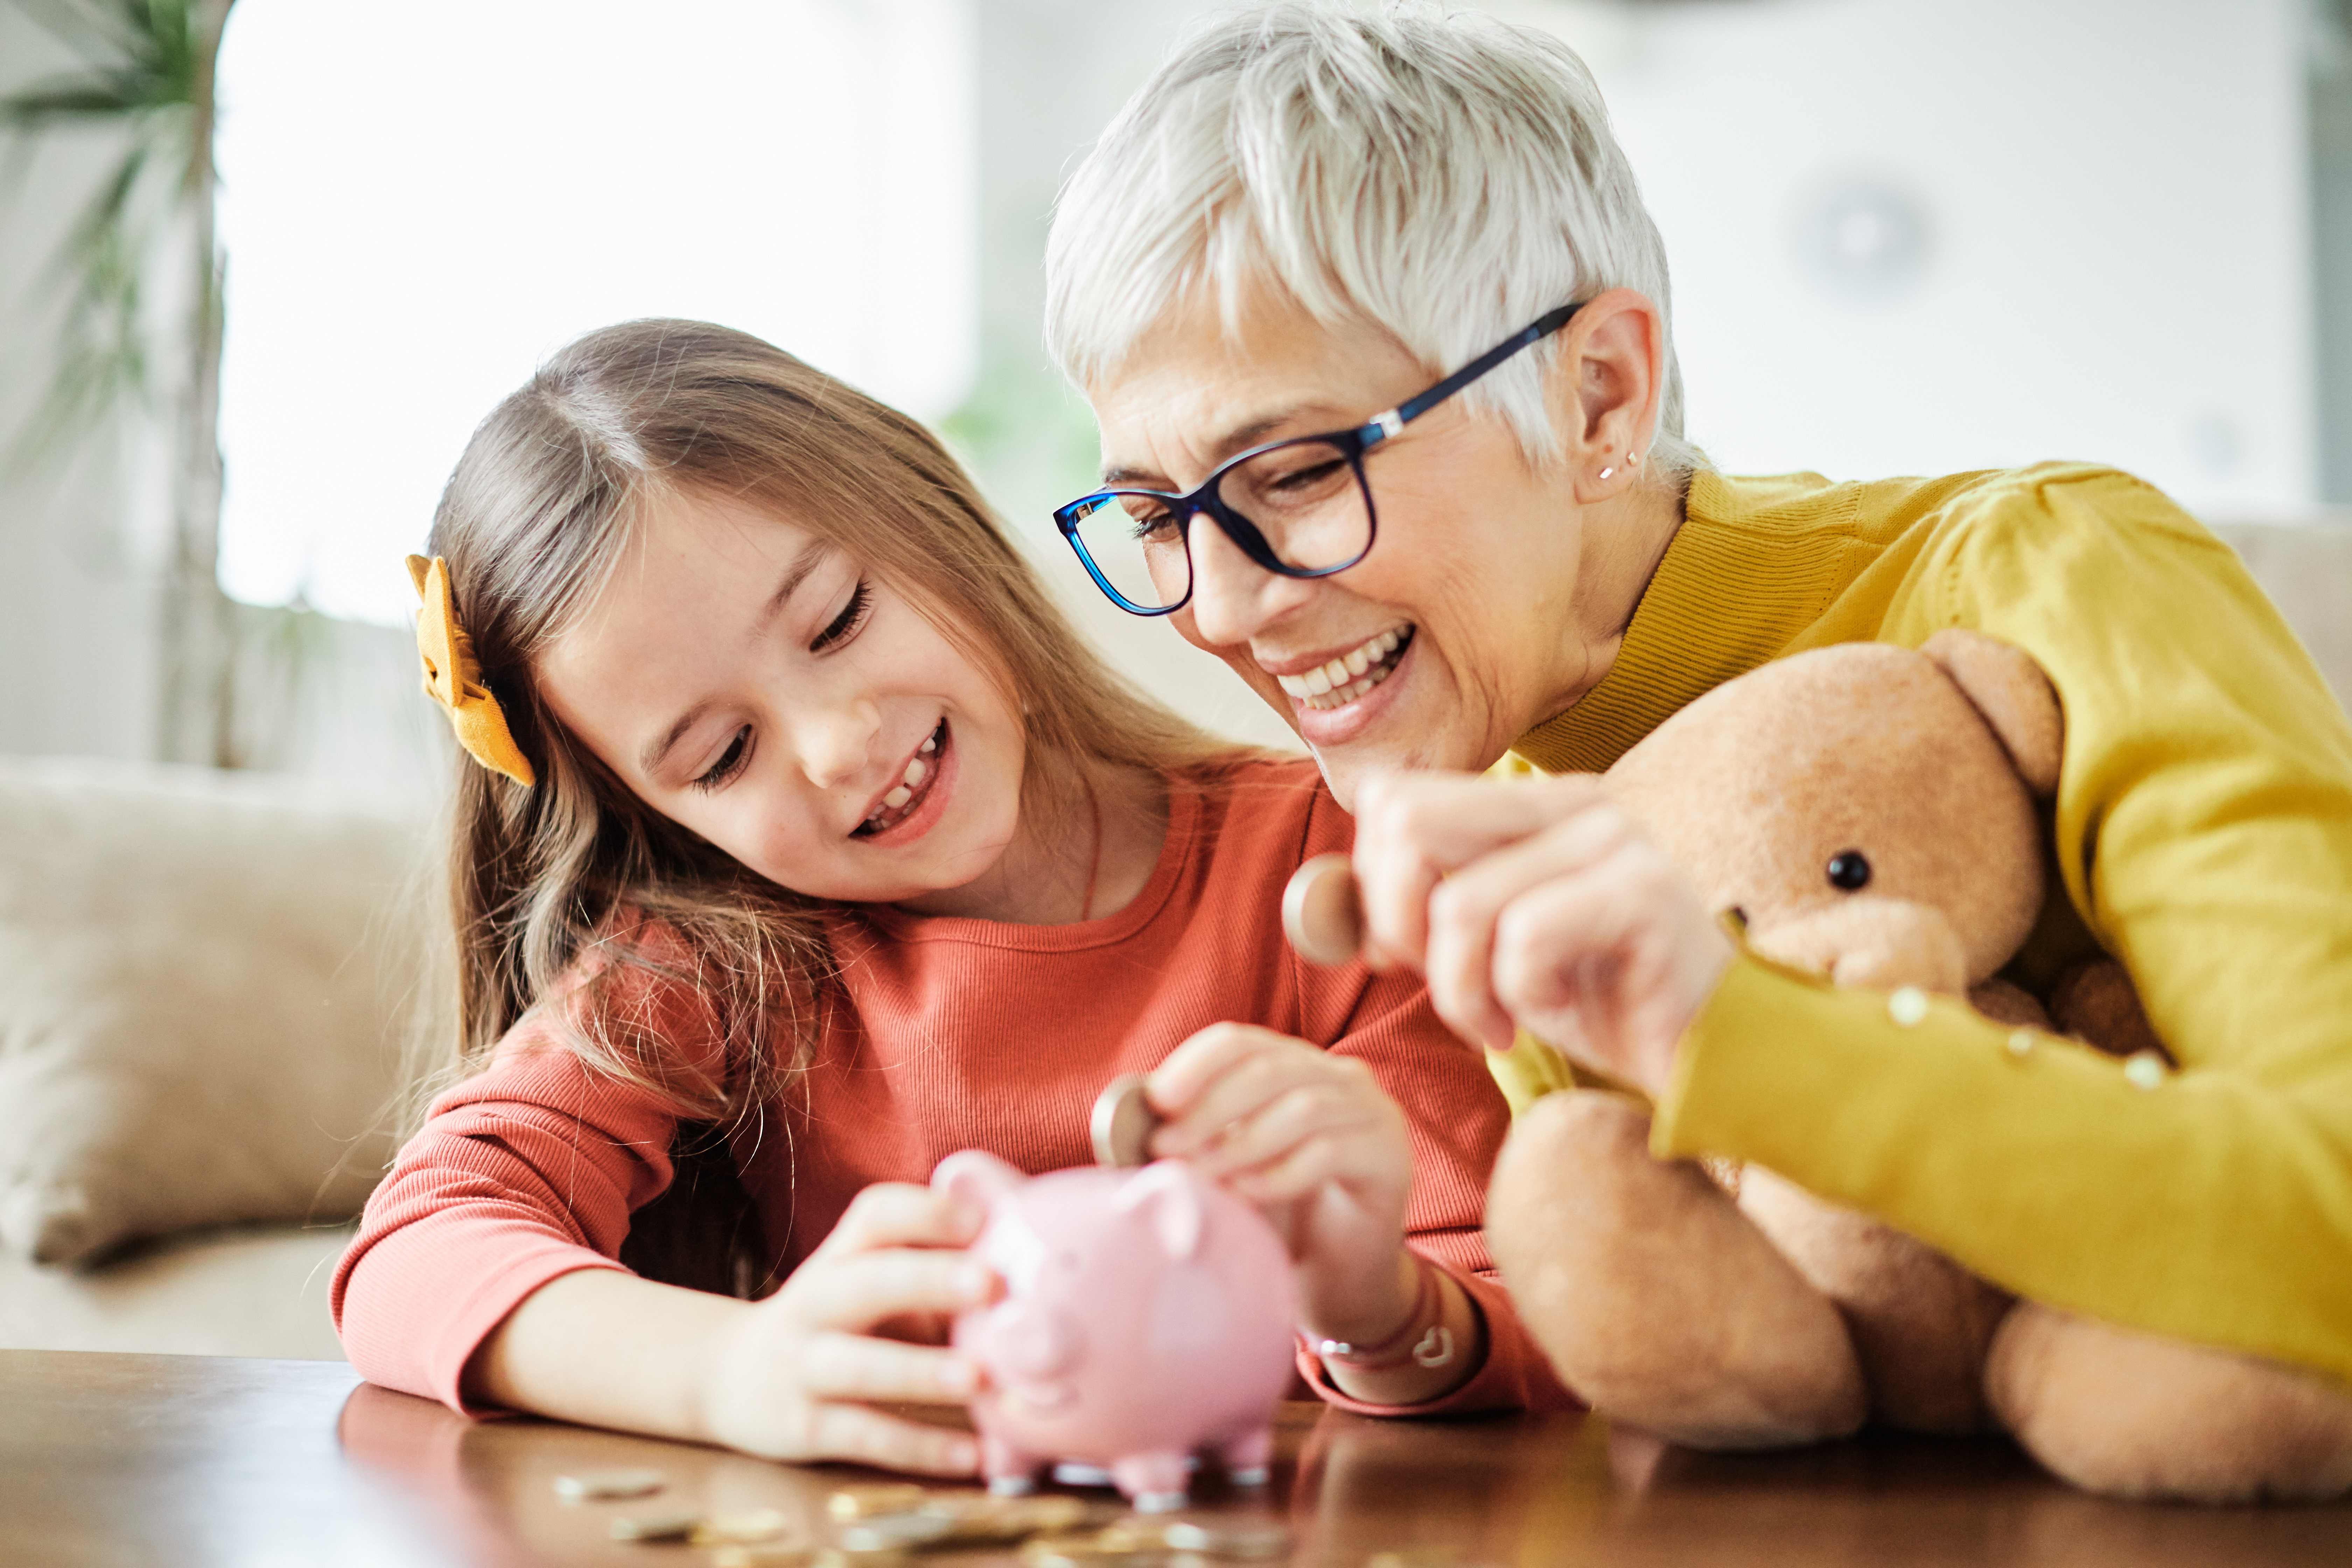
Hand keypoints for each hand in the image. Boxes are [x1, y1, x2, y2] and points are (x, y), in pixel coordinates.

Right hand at [698, 1182, 992, 1472]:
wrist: (729, 1377)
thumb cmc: (838, 1322)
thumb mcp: (870, 1282)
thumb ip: (933, 1268)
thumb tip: (1032, 1262)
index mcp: (840, 1257)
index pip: (874, 1215)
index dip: (923, 1212)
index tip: (978, 1219)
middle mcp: (816, 1303)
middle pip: (865, 1282)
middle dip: (926, 1279)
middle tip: (989, 1283)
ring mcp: (804, 1366)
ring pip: (859, 1365)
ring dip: (921, 1371)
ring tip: (979, 1379)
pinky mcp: (804, 1427)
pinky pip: (865, 1437)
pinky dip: (920, 1447)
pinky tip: (973, 1455)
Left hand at [1145, 1022, 1414, 1347]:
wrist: (1338, 1279)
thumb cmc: (1278, 1216)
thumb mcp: (1229, 1163)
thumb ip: (1196, 1131)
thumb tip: (1136, 1109)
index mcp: (1295, 1065)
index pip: (1241, 1041)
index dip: (1194, 1064)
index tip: (1156, 1100)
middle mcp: (1340, 1077)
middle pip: (1269, 1068)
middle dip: (1209, 1107)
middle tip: (1168, 1146)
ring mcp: (1373, 1114)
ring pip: (1302, 1107)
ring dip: (1241, 1143)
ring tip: (1204, 1177)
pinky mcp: (1390, 1159)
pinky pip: (1330, 1152)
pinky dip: (1280, 1173)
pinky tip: (1250, 1195)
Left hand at [1351, 770, 1732, 1096]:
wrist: (1704, 1054)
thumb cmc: (1590, 998)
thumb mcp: (1482, 948)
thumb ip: (1414, 909)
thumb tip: (1319, 900)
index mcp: (1528, 802)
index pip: (1394, 799)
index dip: (1373, 883)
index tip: (1406, 954)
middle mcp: (1572, 802)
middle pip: (1408, 826)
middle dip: (1399, 925)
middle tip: (1442, 985)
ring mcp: (1613, 840)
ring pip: (1460, 902)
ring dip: (1460, 988)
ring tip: (1498, 1022)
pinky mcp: (1644, 892)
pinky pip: (1524, 939)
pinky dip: (1515, 997)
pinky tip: (1545, 1019)